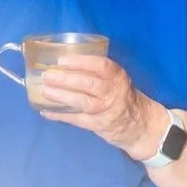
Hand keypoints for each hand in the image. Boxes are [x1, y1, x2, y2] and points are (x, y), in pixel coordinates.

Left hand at [33, 55, 163, 159]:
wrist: (140, 125)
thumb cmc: (121, 97)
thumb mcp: (116, 81)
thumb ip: (96, 73)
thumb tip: (60, 65)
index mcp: (118, 76)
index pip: (101, 65)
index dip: (80, 62)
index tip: (62, 60)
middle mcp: (115, 92)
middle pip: (90, 84)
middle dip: (66, 79)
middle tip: (47, 76)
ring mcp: (108, 110)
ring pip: (84, 102)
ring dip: (63, 96)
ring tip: (45, 91)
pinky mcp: (100, 125)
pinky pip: (78, 120)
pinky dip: (61, 115)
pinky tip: (46, 111)